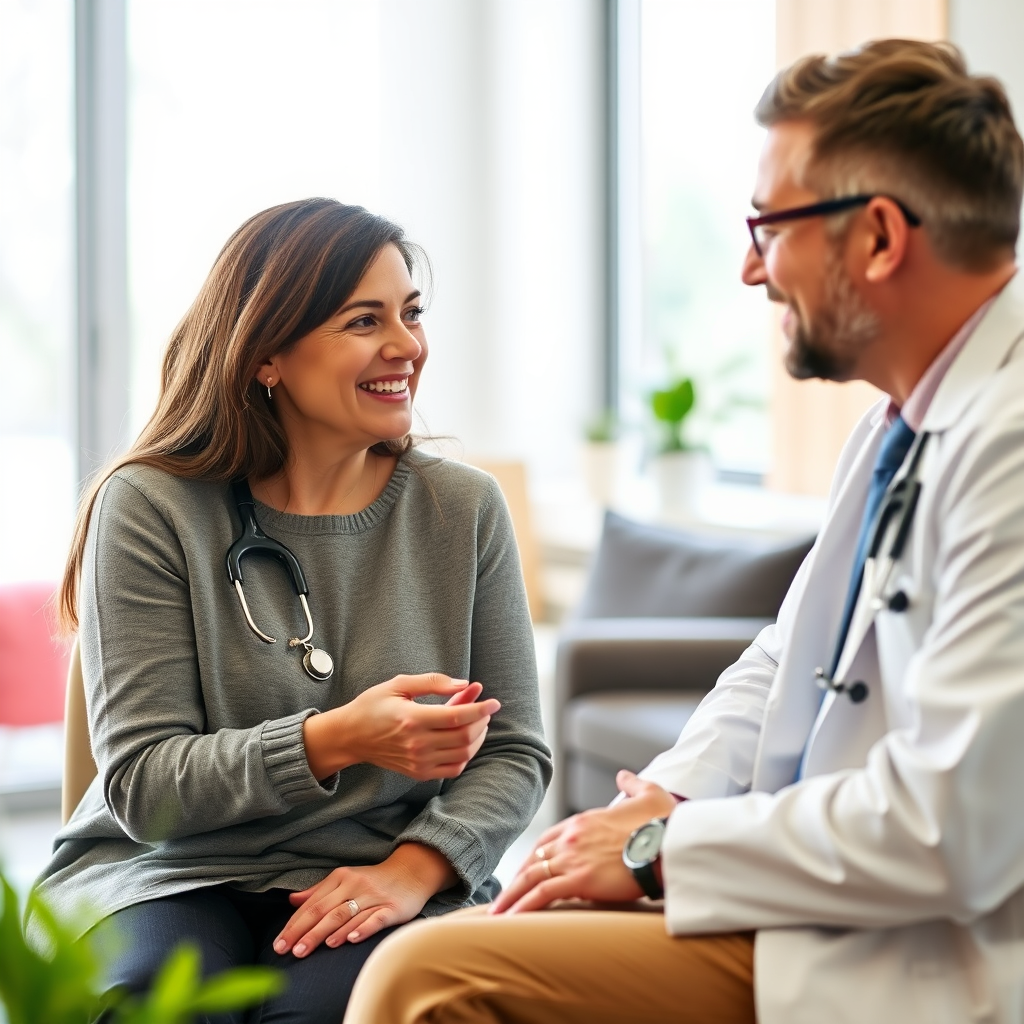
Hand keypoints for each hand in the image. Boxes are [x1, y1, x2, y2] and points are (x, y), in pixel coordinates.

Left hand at [274, 843, 455, 955]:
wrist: (412, 872)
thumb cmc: (373, 881)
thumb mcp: (344, 880)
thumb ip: (318, 891)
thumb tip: (292, 900)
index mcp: (340, 878)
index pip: (312, 904)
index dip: (294, 924)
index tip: (279, 944)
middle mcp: (355, 885)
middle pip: (325, 910)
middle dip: (304, 932)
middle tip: (289, 951)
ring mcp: (374, 896)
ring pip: (346, 915)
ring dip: (326, 933)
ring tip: (308, 948)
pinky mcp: (392, 908)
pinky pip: (375, 919)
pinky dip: (362, 928)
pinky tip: (350, 940)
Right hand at [304, 675, 498, 780]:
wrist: (351, 736)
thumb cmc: (373, 706)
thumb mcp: (399, 684)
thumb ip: (433, 682)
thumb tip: (464, 684)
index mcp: (412, 719)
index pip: (458, 717)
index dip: (481, 709)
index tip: (494, 702)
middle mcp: (417, 744)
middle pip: (464, 736)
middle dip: (481, 721)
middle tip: (483, 707)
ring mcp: (419, 761)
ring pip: (463, 753)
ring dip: (477, 737)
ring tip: (476, 721)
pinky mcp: (419, 773)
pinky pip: (453, 768)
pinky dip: (466, 754)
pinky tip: (464, 740)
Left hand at [489, 771, 676, 914]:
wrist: (668, 843)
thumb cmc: (662, 823)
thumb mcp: (648, 795)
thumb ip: (632, 784)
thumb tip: (624, 776)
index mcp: (583, 821)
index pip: (549, 839)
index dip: (536, 856)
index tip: (527, 869)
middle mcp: (572, 837)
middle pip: (535, 858)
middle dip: (518, 878)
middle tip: (507, 895)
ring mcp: (573, 858)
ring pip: (531, 877)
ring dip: (512, 896)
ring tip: (497, 913)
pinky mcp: (579, 880)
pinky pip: (543, 894)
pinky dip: (523, 906)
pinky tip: (512, 918)